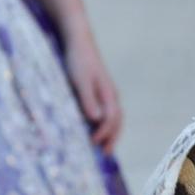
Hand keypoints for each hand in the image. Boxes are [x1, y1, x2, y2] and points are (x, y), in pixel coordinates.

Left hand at [64, 33, 122, 149]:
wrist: (78, 40)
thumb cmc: (77, 60)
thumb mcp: (80, 80)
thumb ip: (87, 99)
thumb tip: (96, 119)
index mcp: (108, 94)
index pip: (111, 120)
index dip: (104, 133)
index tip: (94, 143)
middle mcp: (111, 95)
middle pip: (117, 121)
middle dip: (112, 138)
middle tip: (106, 154)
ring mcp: (106, 92)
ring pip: (113, 117)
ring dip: (110, 132)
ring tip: (104, 146)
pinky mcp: (99, 89)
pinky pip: (106, 111)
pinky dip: (105, 123)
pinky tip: (95, 127)